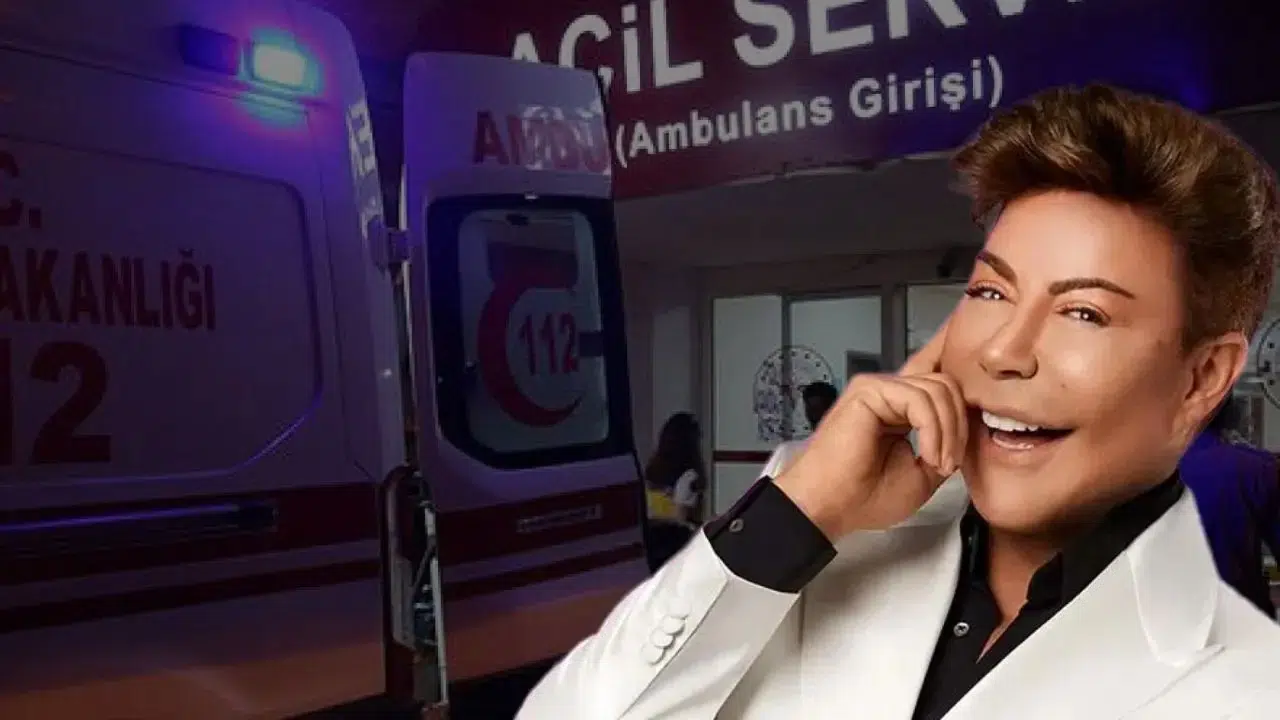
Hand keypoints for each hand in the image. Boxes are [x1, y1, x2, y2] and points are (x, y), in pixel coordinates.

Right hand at [774, 323, 966, 540]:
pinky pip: (919, 399)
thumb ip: (944, 446)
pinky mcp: (869, 391)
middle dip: (959, 426)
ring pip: (938, 389)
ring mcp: (877, 388)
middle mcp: (888, 392)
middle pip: (947, 385)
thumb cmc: (864, 497)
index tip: (957, 460)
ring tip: (938, 463)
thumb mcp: (923, 474)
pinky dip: (933, 430)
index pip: (944, 393)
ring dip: (948, 432)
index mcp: (899, 410)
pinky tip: (927, 456)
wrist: (830, 507)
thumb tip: (967, 434)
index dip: (961, 420)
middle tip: (950, 464)